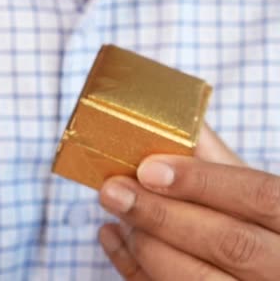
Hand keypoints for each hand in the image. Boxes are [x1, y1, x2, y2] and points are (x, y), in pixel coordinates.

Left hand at [98, 124, 279, 280]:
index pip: (259, 197)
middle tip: (113, 190)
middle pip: (228, 243)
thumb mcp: (253, 194)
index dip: (203, 181)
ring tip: (116, 211)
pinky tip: (112, 236)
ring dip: (146, 243)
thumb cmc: (259, 226)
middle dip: (161, 214)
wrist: (265, 268)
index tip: (149, 168)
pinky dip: (133, 269)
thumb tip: (168, 113)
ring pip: (198, 279)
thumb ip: (217, 161)